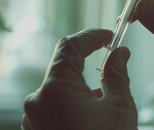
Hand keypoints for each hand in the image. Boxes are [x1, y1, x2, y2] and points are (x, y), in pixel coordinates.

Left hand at [22, 29, 136, 129]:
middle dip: (88, 64)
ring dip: (81, 86)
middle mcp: (37, 100)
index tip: (108, 36)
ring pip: (59, 88)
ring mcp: (33, 117)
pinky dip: (71, 102)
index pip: (70, 46)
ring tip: (104, 104)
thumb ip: (117, 75)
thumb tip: (120, 54)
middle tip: (113, 68)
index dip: (91, 36)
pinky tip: (90, 118)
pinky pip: (53, 105)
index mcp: (56, 89)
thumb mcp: (119, 109)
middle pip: (63, 67)